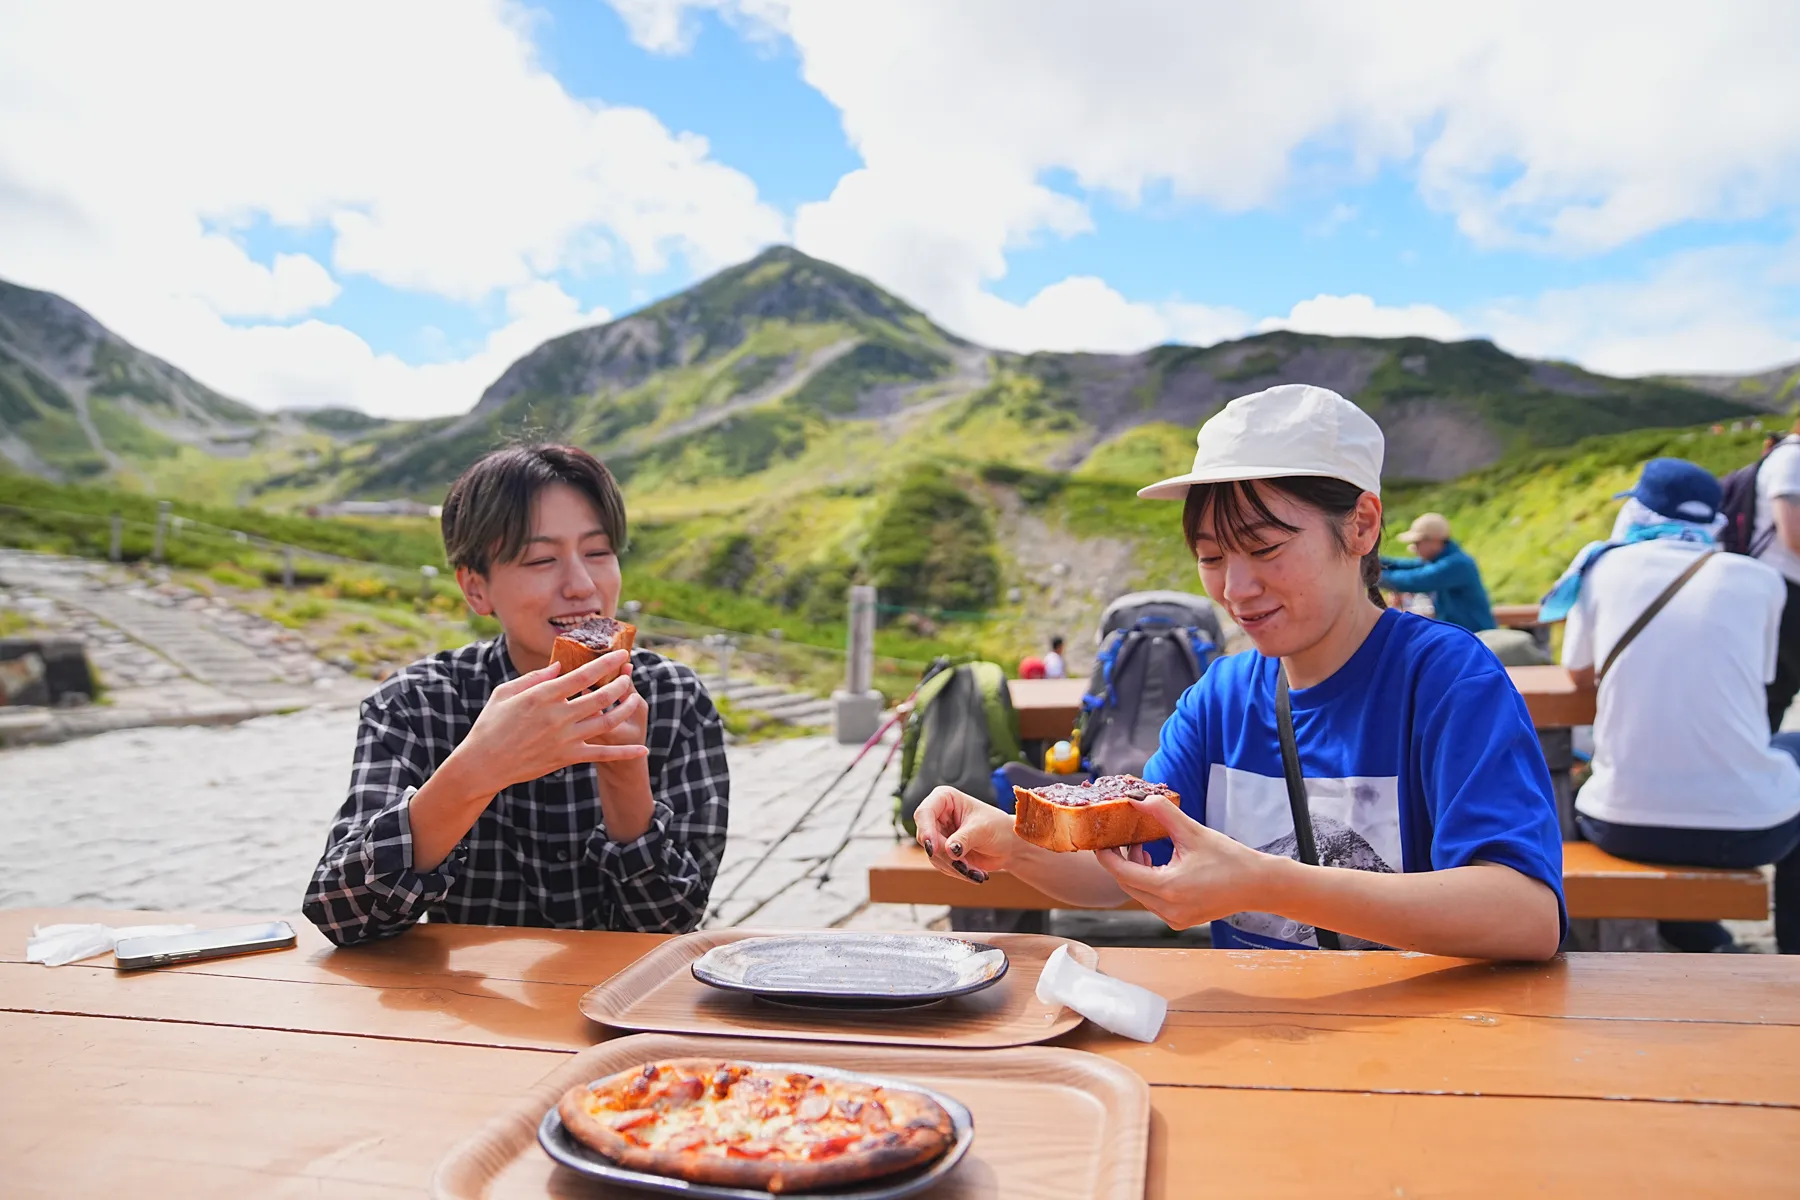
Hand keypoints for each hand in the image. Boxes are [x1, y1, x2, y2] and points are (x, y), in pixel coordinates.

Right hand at [453, 651, 648, 792]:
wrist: (484, 764)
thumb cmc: (490, 724)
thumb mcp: (505, 692)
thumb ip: (534, 677)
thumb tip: (559, 666)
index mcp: (543, 695)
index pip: (584, 675)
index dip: (607, 663)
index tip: (622, 654)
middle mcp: (558, 716)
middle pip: (602, 696)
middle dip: (622, 683)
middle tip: (630, 675)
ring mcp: (565, 738)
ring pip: (607, 722)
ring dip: (626, 709)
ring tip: (635, 699)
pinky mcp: (567, 757)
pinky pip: (602, 754)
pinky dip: (624, 753)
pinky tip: (642, 749)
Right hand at [912, 786, 1018, 883]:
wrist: (1008, 845)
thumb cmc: (998, 828)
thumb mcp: (982, 830)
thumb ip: (964, 838)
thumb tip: (949, 850)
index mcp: (945, 798)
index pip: (924, 812)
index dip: (926, 830)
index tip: (933, 849)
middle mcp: (937, 815)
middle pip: (927, 838)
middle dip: (946, 856)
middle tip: (966, 866)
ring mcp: (938, 834)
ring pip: (933, 855)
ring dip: (954, 866)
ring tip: (977, 872)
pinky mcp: (942, 851)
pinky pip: (941, 865)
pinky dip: (957, 871)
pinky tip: (975, 873)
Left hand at [1093, 793, 1272, 928]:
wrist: (1257, 885)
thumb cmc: (1229, 858)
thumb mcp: (1193, 831)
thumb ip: (1162, 812)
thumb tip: (1136, 798)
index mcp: (1168, 888)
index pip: (1122, 872)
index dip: (1107, 855)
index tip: (1101, 840)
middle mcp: (1168, 909)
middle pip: (1128, 883)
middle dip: (1122, 860)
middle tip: (1123, 838)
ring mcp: (1174, 919)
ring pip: (1139, 893)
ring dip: (1136, 870)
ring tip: (1143, 847)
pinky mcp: (1180, 921)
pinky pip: (1153, 901)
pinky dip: (1149, 883)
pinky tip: (1157, 864)